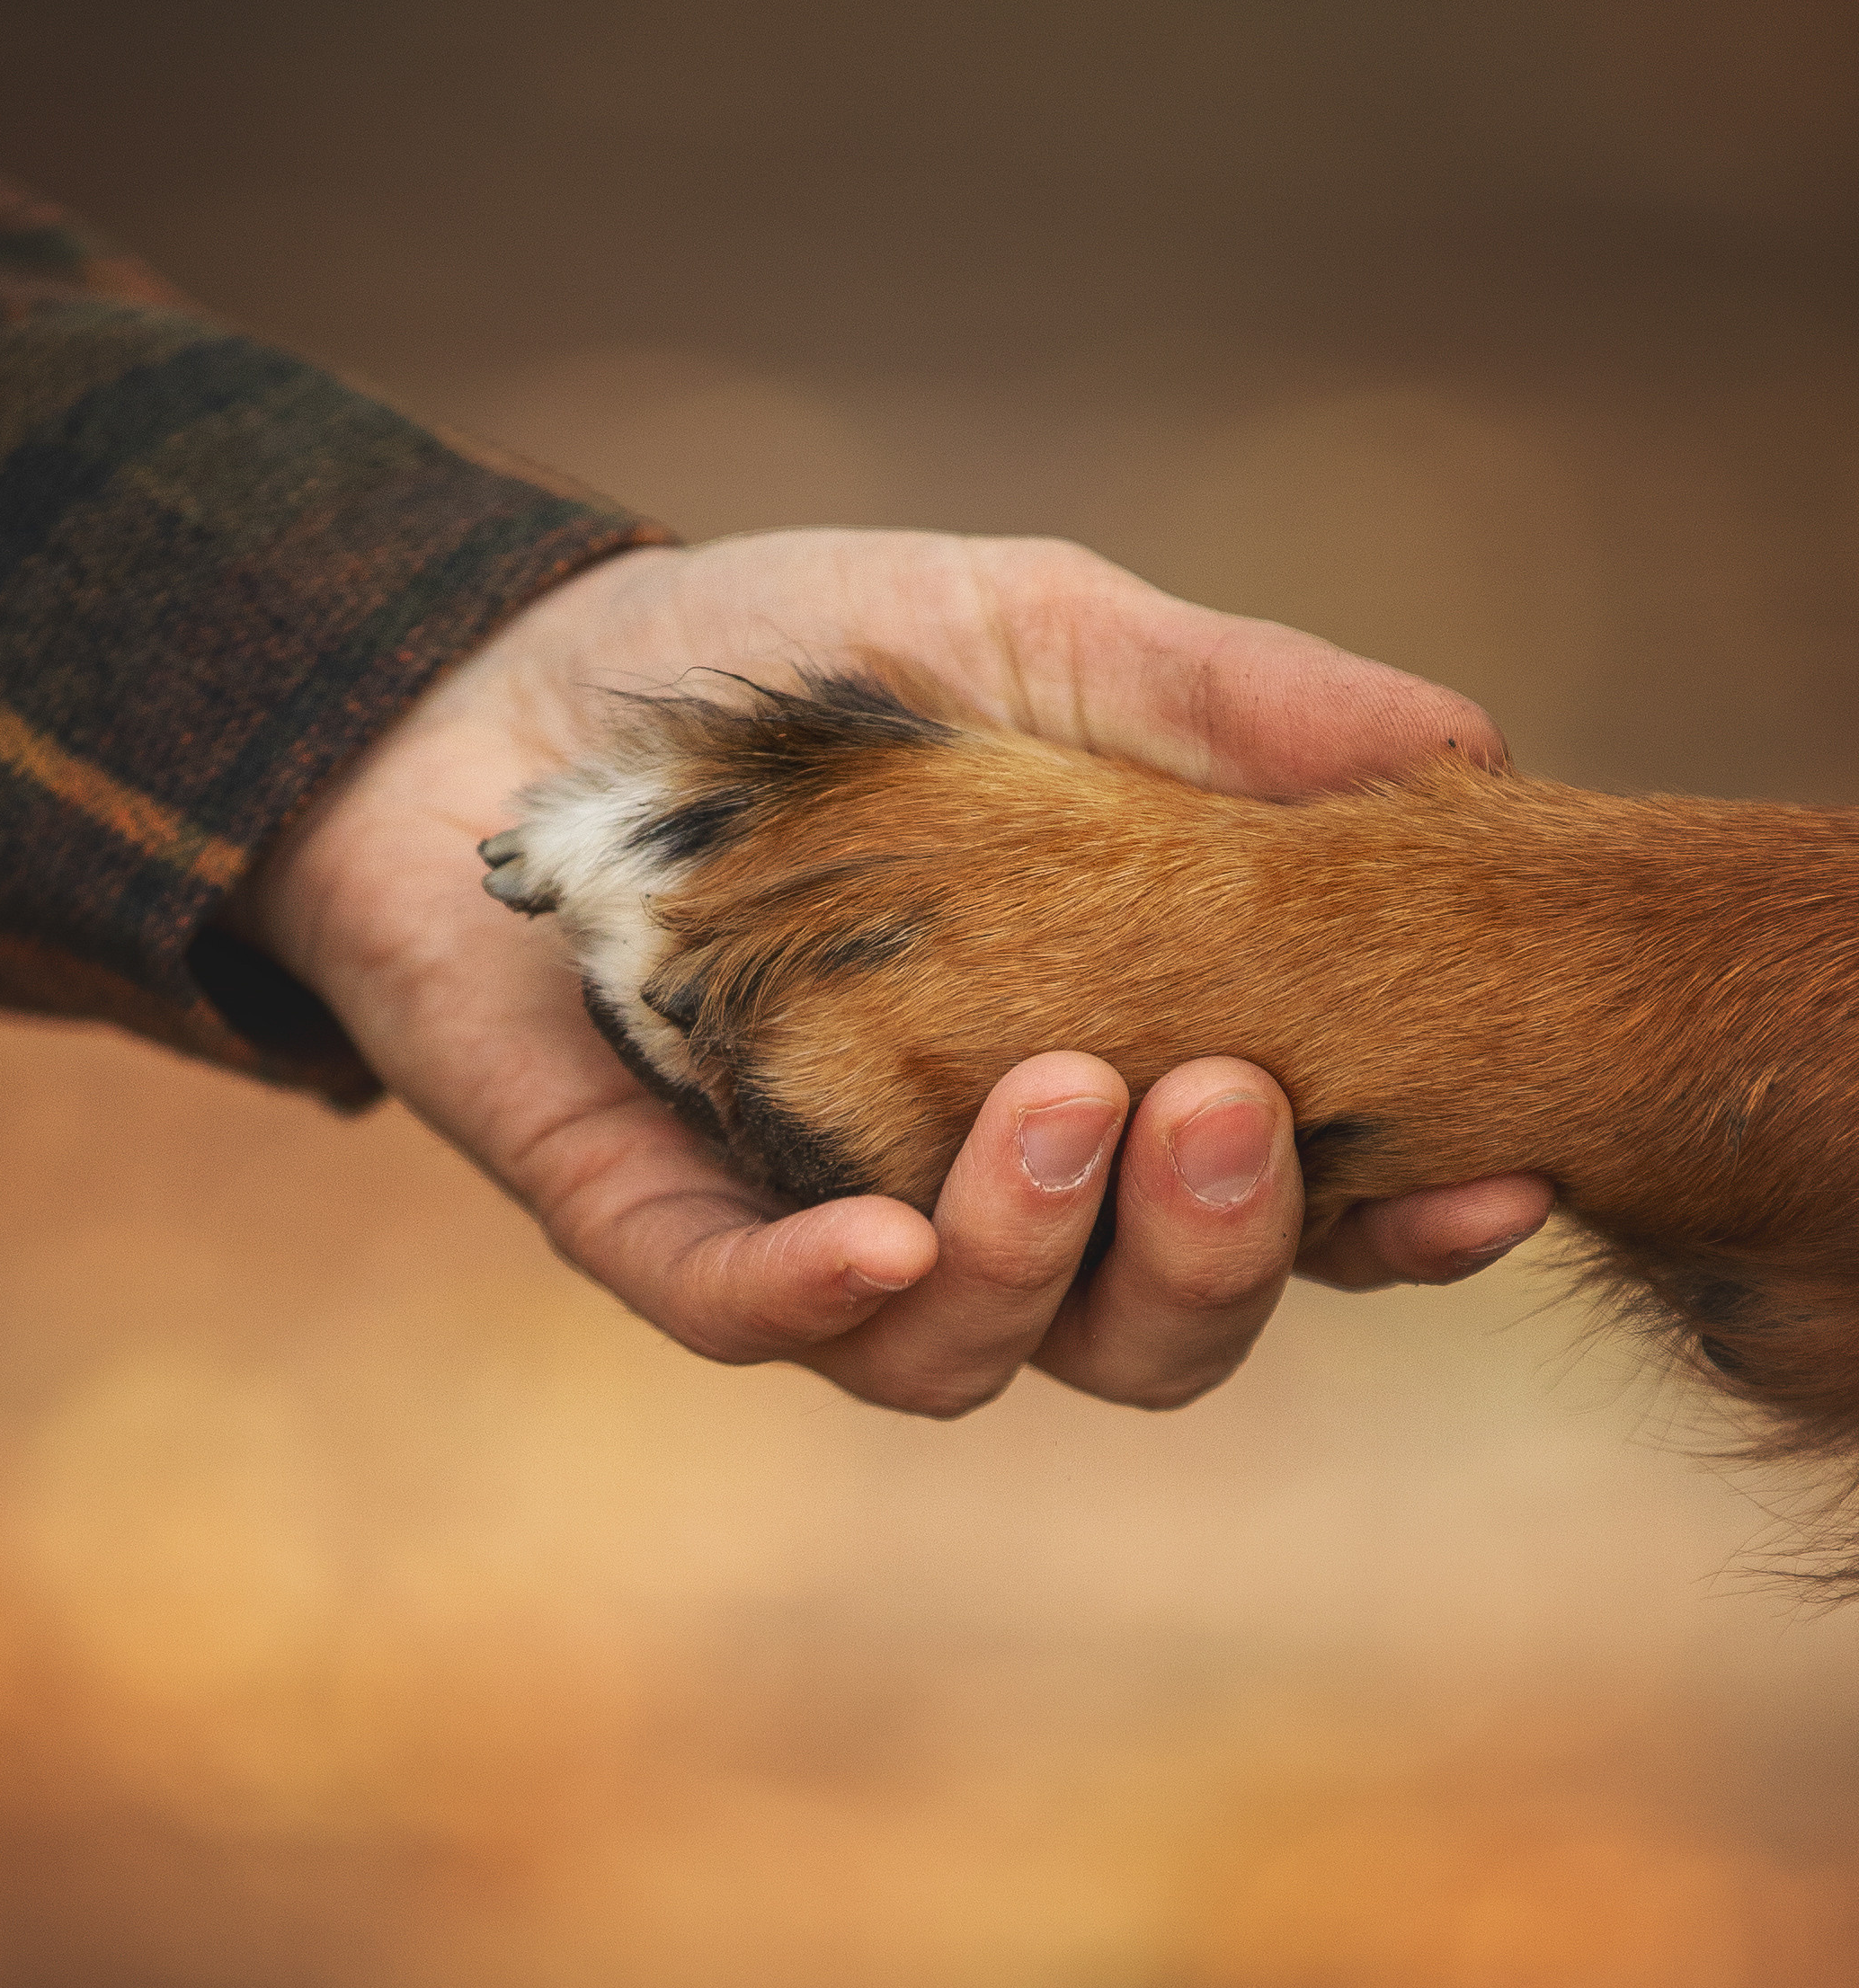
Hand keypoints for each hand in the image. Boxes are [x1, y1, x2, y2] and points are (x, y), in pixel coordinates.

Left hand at [235, 532, 1551, 1414]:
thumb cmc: (790, 666)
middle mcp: (983, 1182)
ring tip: (1056, 1094)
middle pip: (1150, 1329)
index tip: (1486, 1178)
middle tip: (1217, 1098)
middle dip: (1214, 1252)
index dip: (1401, 1225)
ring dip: (1037, 1257)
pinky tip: (871, 1234)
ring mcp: (815, 1212)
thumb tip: (1466, 747)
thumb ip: (1222, 698)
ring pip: (967, 1354)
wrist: (500, 669)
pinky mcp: (643, 1214)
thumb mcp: (1026, 633)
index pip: (1292, 1203)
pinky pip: (740, 1315)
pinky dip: (816, 1298)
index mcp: (1111, 1059)